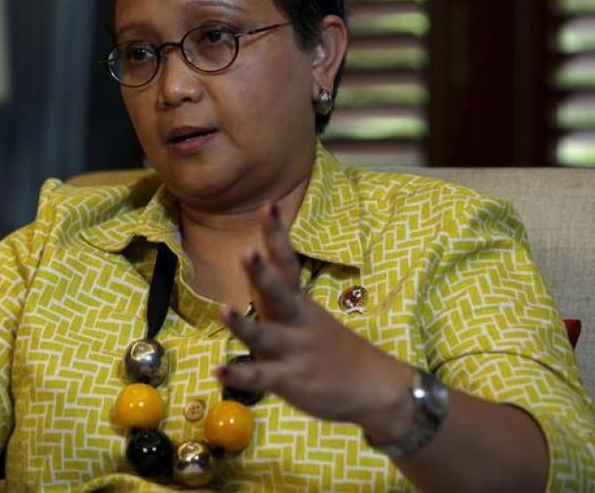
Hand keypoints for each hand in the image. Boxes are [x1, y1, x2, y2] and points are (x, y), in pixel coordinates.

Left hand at [215, 204, 412, 437]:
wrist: (376, 388)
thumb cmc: (333, 350)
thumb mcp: (308, 317)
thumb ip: (278, 296)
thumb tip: (254, 271)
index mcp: (299, 303)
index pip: (286, 263)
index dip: (276, 236)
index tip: (268, 205)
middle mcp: (295, 321)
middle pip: (279, 293)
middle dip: (262, 273)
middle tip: (248, 251)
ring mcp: (292, 351)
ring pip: (265, 335)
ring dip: (243, 324)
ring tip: (224, 309)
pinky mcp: (289, 380)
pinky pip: (260, 378)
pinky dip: (239, 376)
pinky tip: (218, 371)